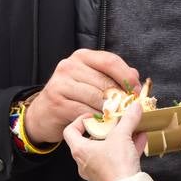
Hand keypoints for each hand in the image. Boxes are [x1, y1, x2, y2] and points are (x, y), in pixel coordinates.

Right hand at [23, 49, 139, 144]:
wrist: (43, 113)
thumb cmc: (72, 96)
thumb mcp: (91, 80)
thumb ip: (112, 76)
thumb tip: (135, 76)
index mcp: (82, 57)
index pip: (110, 61)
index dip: (126, 76)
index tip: (136, 91)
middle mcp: (69, 66)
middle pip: (104, 81)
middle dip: (121, 97)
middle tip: (130, 109)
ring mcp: (61, 84)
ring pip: (96, 98)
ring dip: (110, 111)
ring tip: (118, 118)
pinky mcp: (58, 102)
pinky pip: (85, 111)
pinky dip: (97, 119)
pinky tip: (102, 123)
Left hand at [64, 102, 145, 180]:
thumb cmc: (117, 165)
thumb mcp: (122, 136)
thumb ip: (128, 119)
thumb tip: (134, 106)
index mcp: (80, 150)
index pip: (70, 131)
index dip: (79, 120)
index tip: (93, 116)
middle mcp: (85, 162)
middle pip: (90, 140)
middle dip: (105, 129)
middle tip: (114, 122)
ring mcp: (97, 172)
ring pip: (106, 150)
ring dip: (119, 139)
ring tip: (131, 128)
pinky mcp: (110, 178)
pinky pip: (117, 160)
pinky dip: (127, 149)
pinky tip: (140, 140)